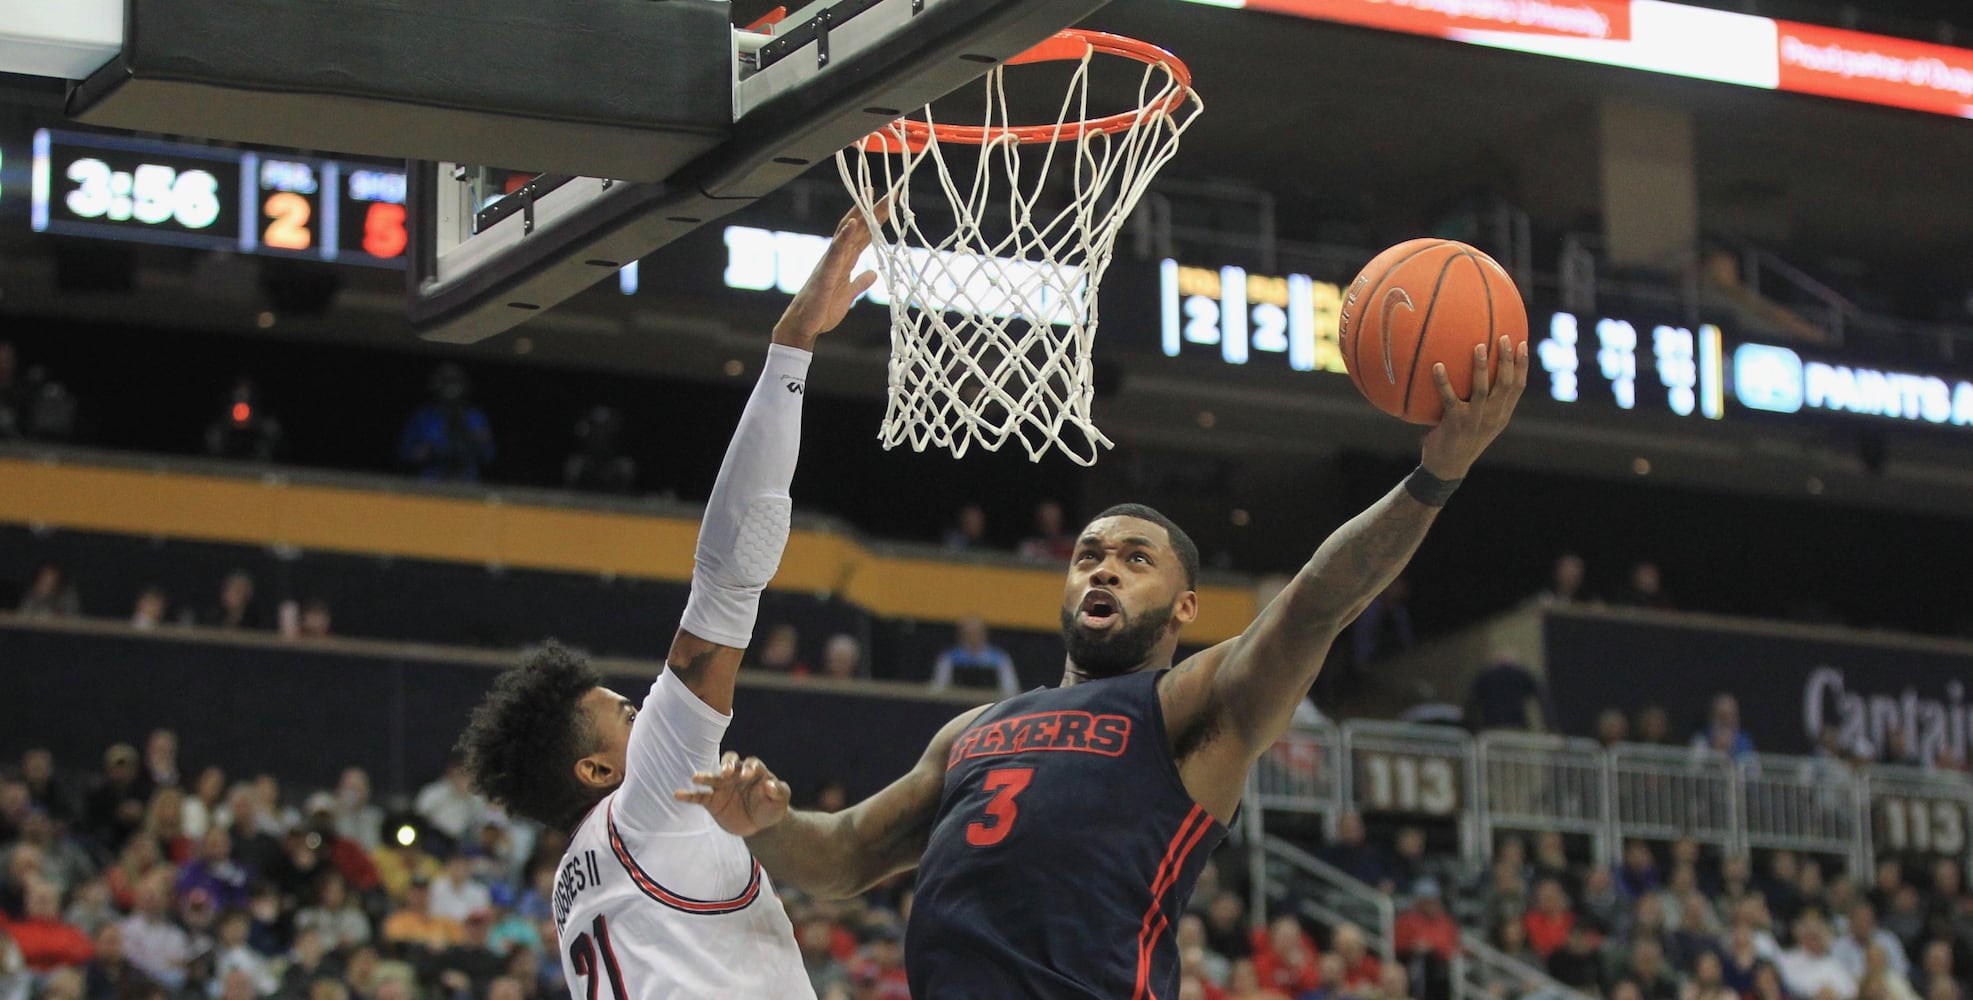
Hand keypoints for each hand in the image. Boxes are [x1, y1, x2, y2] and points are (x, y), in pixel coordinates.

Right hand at [672, 751, 791, 837]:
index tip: (747, 775)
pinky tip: (677, 794)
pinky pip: (699, 796)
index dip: (749, 768)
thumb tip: (770, 784)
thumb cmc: (772, 807)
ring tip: (696, 777)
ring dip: (706, 776)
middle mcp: (737, 775)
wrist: (760, 826)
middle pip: (730, 762)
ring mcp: (723, 786)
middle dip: (727, 765)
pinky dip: (688, 795)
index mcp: (755, 771)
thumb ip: (779, 791)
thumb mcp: (781, 800)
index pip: (751, 764)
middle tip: (725, 772)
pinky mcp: (712, 801)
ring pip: (713, 777)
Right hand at [770, 197, 890, 349]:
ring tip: (870, 195)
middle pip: (857, 227)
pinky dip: (844, 236)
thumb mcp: (848, 295)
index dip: (875, 219)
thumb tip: (873, 274)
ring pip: (846, 232)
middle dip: (872, 210)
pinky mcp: (825, 273)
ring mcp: (830, 263)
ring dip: (859, 214)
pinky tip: (853, 223)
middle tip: (889, 192)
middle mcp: (837, 257)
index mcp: (844, 261)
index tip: (889, 203)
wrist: (804, 326)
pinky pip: (835, 252)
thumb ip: (859, 283)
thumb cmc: (822, 311)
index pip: (863, 235)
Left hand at [1419, 335, 1527, 479]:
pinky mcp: (1455, 423)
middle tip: (1504, 338)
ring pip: (1482, 390)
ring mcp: (1474, 421)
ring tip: (1478, 346)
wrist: (1446, 468)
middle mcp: (1492, 417)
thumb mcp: (1479, 422)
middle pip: (1506, 385)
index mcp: (1501, 415)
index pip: (1518, 387)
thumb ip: (1483, 402)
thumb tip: (1478, 371)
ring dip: (1481, 367)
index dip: (1522, 365)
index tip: (1522, 343)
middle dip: (1507, 360)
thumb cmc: (1460, 439)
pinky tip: (1437, 366)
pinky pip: (1449, 398)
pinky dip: (1443, 381)